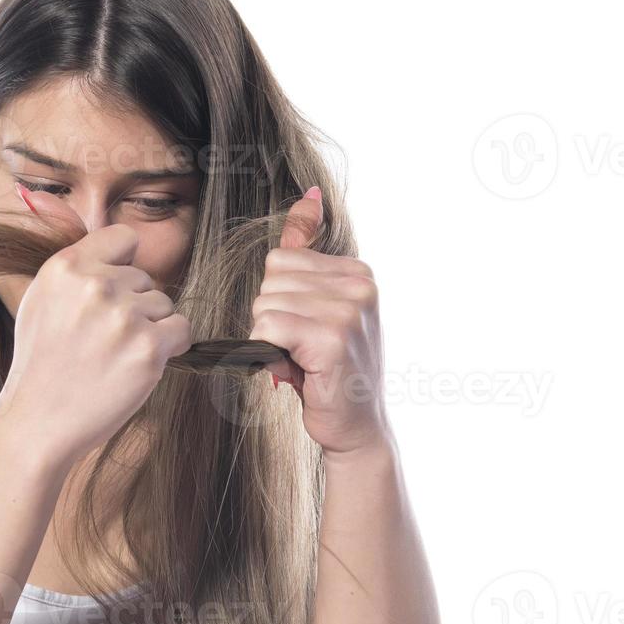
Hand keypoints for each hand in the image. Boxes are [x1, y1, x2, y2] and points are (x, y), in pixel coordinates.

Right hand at [0, 186, 193, 465]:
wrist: (39, 421)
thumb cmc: (41, 362)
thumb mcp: (38, 297)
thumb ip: (64, 256)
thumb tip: (41, 193)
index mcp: (66, 266)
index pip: (124, 239)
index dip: (121, 268)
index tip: (107, 297)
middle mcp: (95, 285)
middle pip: (145, 279)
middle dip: (133, 308)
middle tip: (100, 343)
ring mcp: (124, 317)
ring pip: (164, 305)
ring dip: (149, 330)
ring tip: (112, 357)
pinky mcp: (149, 349)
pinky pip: (181, 331)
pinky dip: (168, 349)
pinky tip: (135, 366)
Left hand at [248, 187, 389, 456]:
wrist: (355, 427)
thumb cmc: (329, 370)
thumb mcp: (319, 306)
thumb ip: (307, 253)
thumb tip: (309, 196)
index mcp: (357, 271)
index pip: (280, 260)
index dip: (278, 301)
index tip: (306, 330)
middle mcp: (359, 285)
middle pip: (269, 281)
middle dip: (272, 321)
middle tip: (302, 351)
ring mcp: (350, 310)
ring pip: (264, 306)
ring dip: (271, 341)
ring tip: (303, 361)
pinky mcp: (333, 339)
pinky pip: (268, 328)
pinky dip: (270, 354)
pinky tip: (300, 371)